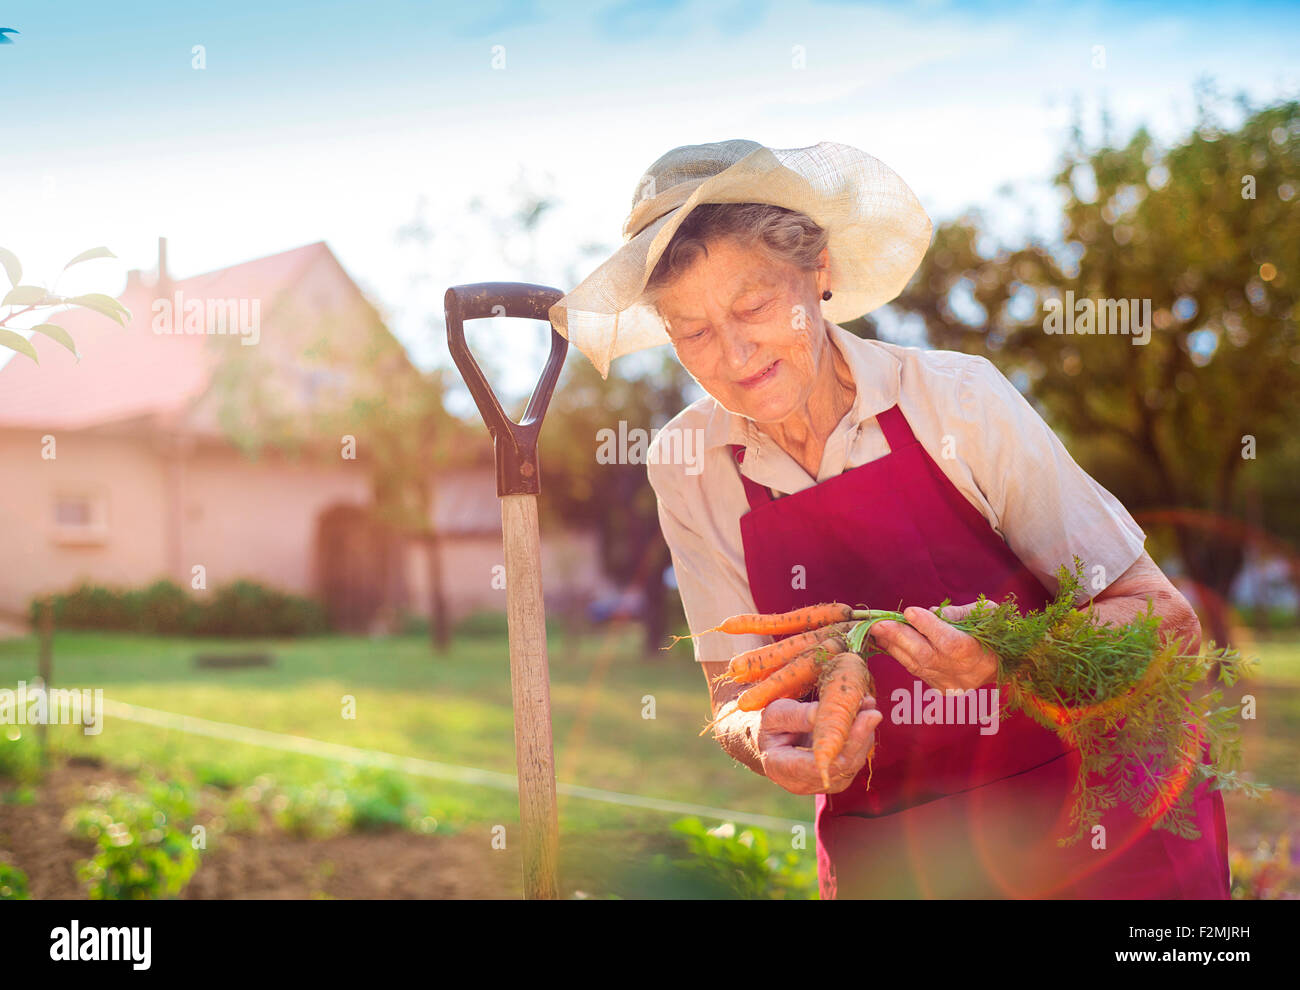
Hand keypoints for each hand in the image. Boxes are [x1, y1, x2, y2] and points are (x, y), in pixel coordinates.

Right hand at [757, 697, 881, 795]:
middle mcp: (802, 783)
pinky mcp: (833, 780)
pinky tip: (863, 719)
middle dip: (860, 737)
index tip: (863, 718)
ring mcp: (819, 785)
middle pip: (842, 766)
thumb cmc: (767, 725)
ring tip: (868, 708)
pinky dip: (861, 740)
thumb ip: (798, 715)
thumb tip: (825, 714)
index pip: (820, 764)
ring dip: (864, 736)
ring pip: (852, 765)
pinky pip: (853, 762)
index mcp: (781, 767)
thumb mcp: (775, 713)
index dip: (846, 743)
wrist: (766, 740)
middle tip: (872, 710)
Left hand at [867, 602, 998, 693]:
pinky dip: (901, 656)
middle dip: (898, 637)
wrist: (1003, 664)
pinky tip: (888, 643)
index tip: (909, 611)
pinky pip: (916, 671)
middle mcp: (961, 672)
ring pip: (916, 665)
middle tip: (878, 623)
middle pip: (925, 656)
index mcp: (976, 652)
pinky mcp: (941, 688)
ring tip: (877, 631)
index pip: (948, 642)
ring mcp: (949, 683)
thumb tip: (932, 613)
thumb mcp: (986, 614)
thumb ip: (959, 613)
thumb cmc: (994, 631)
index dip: (927, 626)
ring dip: (893, 646)